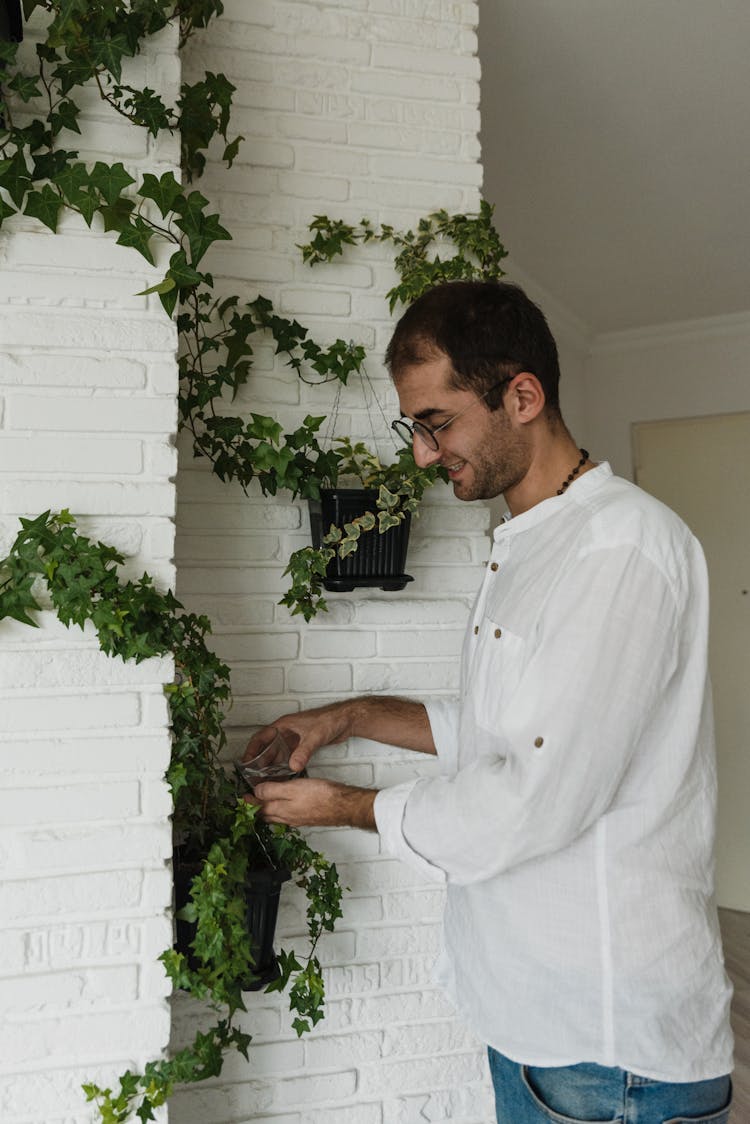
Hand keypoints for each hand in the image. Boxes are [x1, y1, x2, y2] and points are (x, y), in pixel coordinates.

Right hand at [243, 701, 354, 773]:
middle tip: (255, 777)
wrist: (346, 720)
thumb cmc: (330, 720)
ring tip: (266, 781)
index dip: (252, 750)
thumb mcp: (315, 736)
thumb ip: (303, 752)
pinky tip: (283, 777)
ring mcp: (294, 740)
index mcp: (284, 725)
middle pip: (268, 749)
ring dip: (272, 767)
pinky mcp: (302, 746)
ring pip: (278, 755)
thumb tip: (293, 766)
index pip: (261, 737)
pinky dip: (284, 767)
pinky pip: (288, 758)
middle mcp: (286, 732)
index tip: (246, 763)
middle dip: (260, 763)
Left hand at [246, 777, 376, 830]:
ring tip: (264, 800)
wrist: (343, 806)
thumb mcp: (293, 788)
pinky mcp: (306, 817)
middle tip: (250, 798)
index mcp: (280, 810)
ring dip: (268, 809)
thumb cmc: (321, 796)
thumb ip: (272, 790)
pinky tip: (286, 802)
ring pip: (276, 816)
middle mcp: (287, 818)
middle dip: (256, 808)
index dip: (248, 802)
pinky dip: (281, 809)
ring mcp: (297, 819)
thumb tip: (256, 792)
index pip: (257, 808)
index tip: (242, 796)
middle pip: (265, 815)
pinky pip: (287, 815)